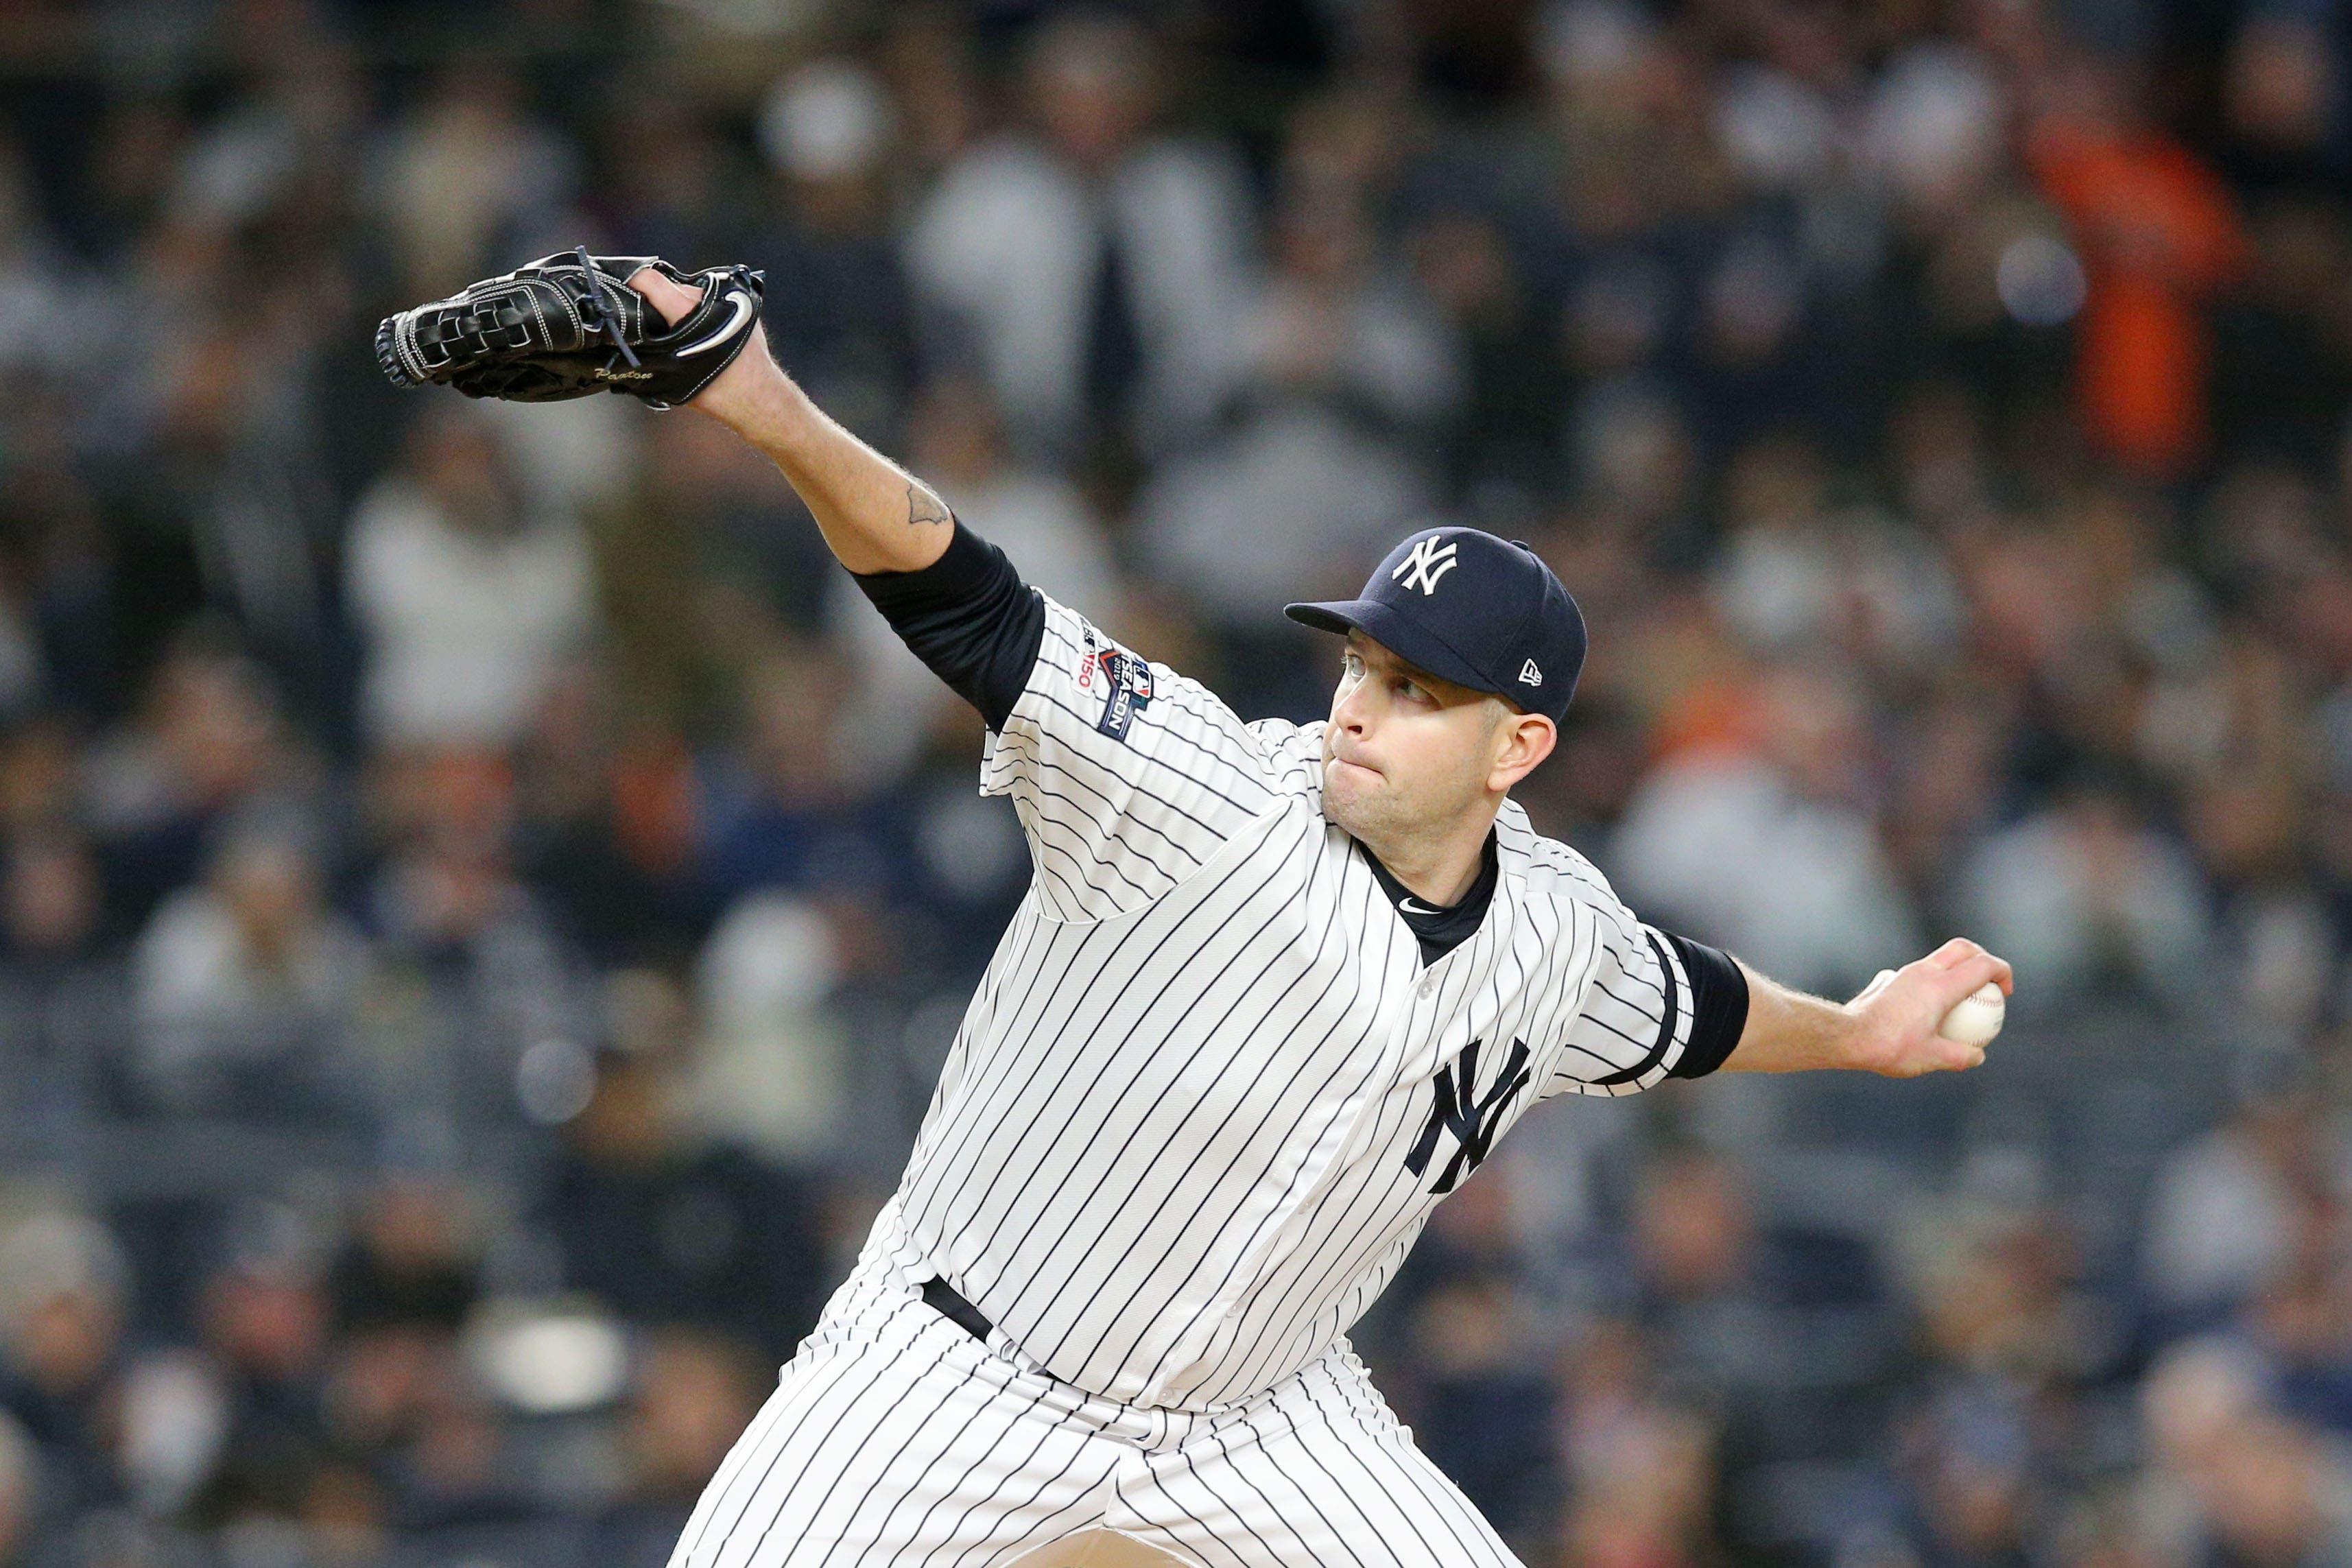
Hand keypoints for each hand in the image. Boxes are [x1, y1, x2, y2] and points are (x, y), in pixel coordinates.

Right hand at [624, 262, 786, 427]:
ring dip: (678, 305)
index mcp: (688, 312)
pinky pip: (709, 298)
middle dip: (655, 300)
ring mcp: (727, 297)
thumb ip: (648, 352)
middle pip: (669, 286)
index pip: (650, 280)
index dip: (632, 284)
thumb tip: (623, 343)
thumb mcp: (670, 377)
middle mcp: (707, 299)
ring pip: (689, 292)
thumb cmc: (716, 392)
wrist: (759, 397)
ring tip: (677, 328)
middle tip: (650, 321)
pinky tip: (700, 329)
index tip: (622, 292)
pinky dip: (699, 309)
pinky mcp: (740, 302)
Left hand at [1843, 937, 2013, 1076]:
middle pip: (1963, 948)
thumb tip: (1977, 1056)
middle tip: (1990, 982)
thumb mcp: (1933, 1058)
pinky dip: (1931, 982)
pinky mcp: (1888, 979)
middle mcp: (1923, 972)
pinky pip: (1917, 973)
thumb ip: (1961, 1056)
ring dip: (1956, 969)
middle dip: (1983, 958)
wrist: (1847, 1036)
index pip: (1983, 965)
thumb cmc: (1891, 1047)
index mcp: (1941, 986)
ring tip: (1961, 997)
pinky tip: (1926, 1008)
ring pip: (1938, 958)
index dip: (2003, 973)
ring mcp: (1903, 973)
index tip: (2005, 992)